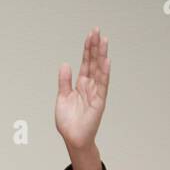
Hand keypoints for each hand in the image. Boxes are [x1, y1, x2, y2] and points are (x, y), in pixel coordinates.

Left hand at [55, 28, 107, 169]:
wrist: (72, 138)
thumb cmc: (68, 121)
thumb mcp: (62, 97)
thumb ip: (64, 81)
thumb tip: (65, 64)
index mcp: (81, 84)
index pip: (86, 62)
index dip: (88, 49)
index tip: (91, 34)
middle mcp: (90, 86)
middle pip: (93, 62)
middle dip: (95, 46)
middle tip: (97, 30)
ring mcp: (96, 92)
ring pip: (99, 70)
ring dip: (101, 55)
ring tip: (104, 40)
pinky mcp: (99, 101)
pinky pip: (102, 85)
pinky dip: (104, 73)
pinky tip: (106, 61)